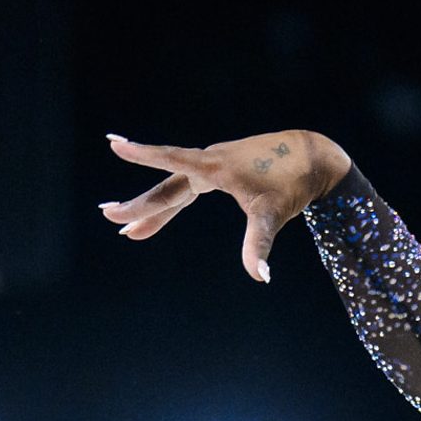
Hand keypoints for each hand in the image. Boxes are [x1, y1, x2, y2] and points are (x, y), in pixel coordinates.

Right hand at [98, 130, 350, 282]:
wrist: (312, 157)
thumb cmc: (292, 183)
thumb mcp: (274, 215)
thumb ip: (260, 245)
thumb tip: (260, 276)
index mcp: (215, 166)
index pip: (172, 160)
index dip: (143, 155)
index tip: (114, 144)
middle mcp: (209, 161)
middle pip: (167, 185)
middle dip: (139, 204)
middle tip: (108, 216)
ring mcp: (214, 164)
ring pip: (176, 188)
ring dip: (153, 208)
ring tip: (129, 231)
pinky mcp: (222, 169)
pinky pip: (189, 184)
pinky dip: (174, 200)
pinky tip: (163, 211)